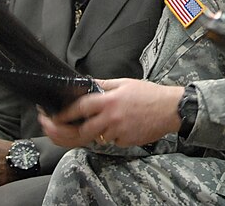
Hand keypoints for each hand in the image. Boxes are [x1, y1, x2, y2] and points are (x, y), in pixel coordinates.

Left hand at [39, 78, 183, 147]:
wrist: (170, 109)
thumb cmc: (149, 94)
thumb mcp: (125, 83)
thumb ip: (103, 85)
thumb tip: (86, 83)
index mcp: (109, 101)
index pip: (80, 108)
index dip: (64, 114)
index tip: (54, 117)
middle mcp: (111, 118)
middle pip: (83, 130)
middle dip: (68, 131)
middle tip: (59, 129)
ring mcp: (118, 132)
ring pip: (96, 137)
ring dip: (92, 133)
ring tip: (96, 124)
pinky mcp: (125, 141)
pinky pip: (111, 141)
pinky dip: (110, 136)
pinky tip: (120, 126)